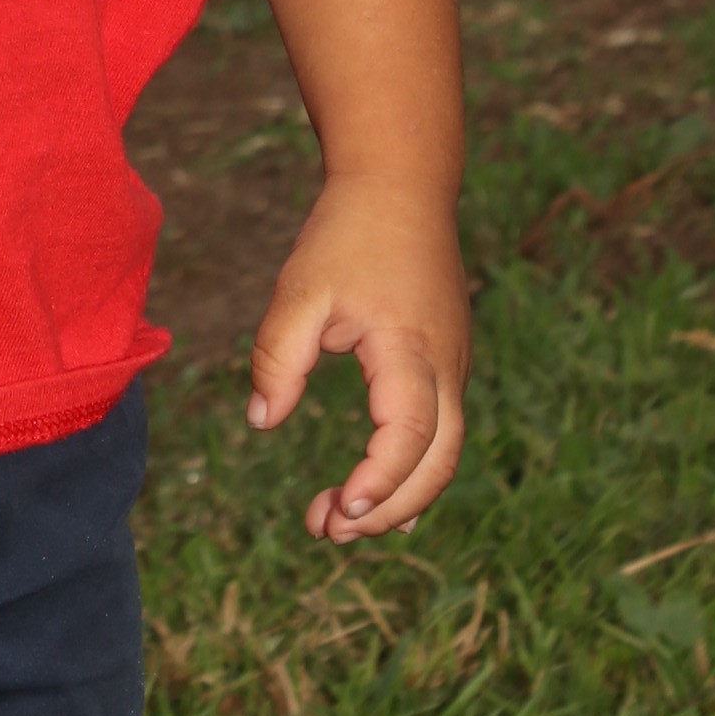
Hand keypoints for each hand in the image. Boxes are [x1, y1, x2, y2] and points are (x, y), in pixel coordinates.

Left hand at [246, 172, 468, 542]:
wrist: (401, 185)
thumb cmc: (347, 234)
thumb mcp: (301, 288)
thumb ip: (278, 356)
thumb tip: (261, 421)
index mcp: (411, 350)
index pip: (410, 436)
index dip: (380, 483)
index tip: (340, 511)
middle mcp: (445, 367)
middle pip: (438, 463)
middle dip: (389, 509)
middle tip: (328, 530)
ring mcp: (453, 366)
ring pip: (444, 453)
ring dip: (399, 495)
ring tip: (338, 521)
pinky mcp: (447, 362)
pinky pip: (441, 431)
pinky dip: (412, 470)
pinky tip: (374, 494)